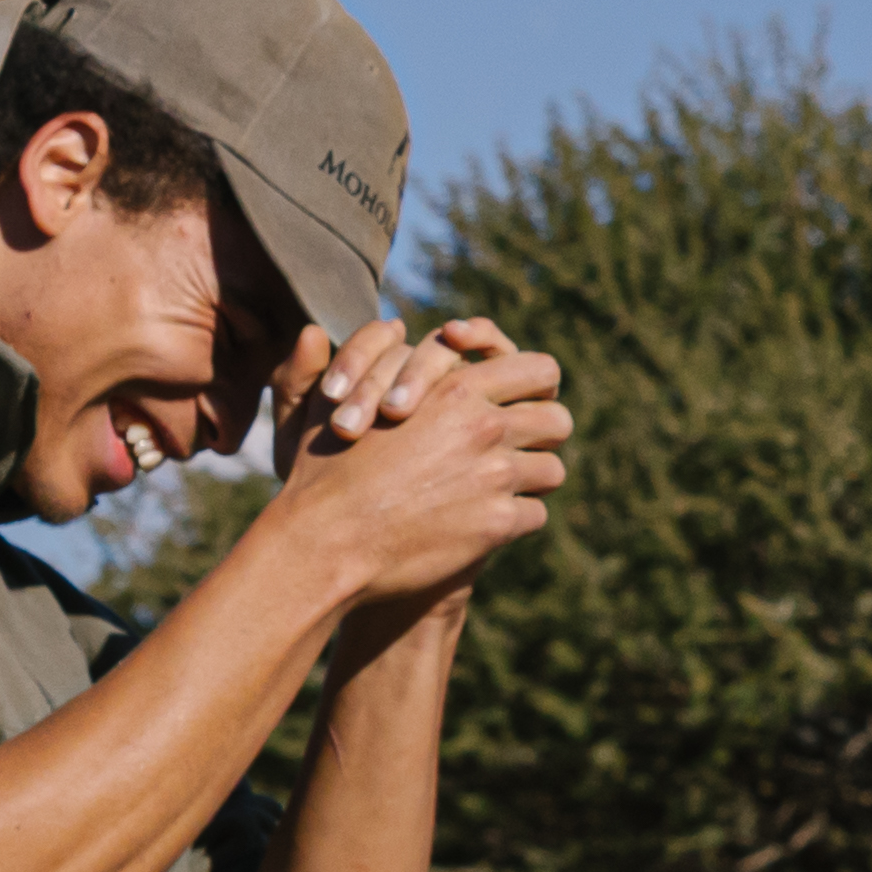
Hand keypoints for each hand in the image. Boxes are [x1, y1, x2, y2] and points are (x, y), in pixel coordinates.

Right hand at [250, 314, 570, 619]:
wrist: (326, 540)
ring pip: (552, 471)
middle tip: (522, 450)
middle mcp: (486, 426)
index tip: (523, 404)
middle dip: (543, 436)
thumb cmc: (322, 471)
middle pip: (559, 420)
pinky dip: (514, 521)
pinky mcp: (497, 523)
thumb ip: (345, 364)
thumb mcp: (330, 403)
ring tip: (503, 490)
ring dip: (531, 481)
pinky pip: (535, 515)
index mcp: (457, 387)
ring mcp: (496, 475)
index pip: (541, 370)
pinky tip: (487, 525)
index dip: (537, 388)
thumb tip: (313, 331)